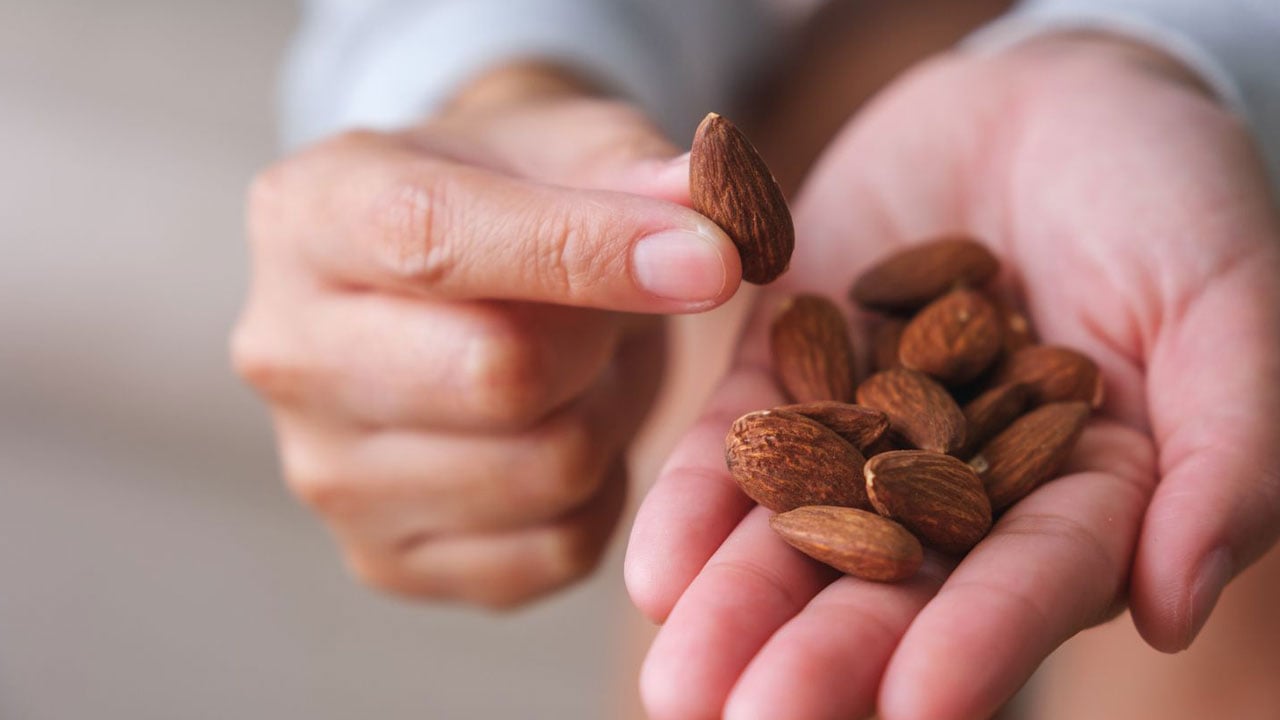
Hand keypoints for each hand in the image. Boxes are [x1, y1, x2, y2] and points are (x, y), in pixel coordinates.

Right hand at [232, 64, 740, 607]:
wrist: (457, 287)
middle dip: (597, 337)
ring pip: (545, 470)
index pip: (435, 241)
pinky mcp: (385, 559)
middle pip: (495, 375)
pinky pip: (557, 549)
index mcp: (309, 214)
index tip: (709, 259)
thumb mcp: (569, 144)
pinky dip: (598, 495)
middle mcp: (286, 352)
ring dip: (605, 415)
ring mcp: (324, 473)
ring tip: (577, 367)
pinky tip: (563, 432)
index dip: (587, 251)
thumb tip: (717, 221)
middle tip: (605, 307)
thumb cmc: (514, 199)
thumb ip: (637, 169)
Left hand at [627, 34, 1279, 717]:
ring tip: (678, 679)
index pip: (1027, 585)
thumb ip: (1225, 450)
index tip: (915, 707)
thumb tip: (1175, 606)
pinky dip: (698, 500)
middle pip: (892, 587)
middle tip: (745, 718)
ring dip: (737, 603)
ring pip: (798, 533)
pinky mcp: (788, 369)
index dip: (977, 645)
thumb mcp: (1226, 305)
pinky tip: (653, 565)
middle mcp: (962, 488)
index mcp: (1081, 496)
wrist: (1051, 98)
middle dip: (821, 656)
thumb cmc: (1170, 195)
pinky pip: (737, 442)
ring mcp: (865, 430)